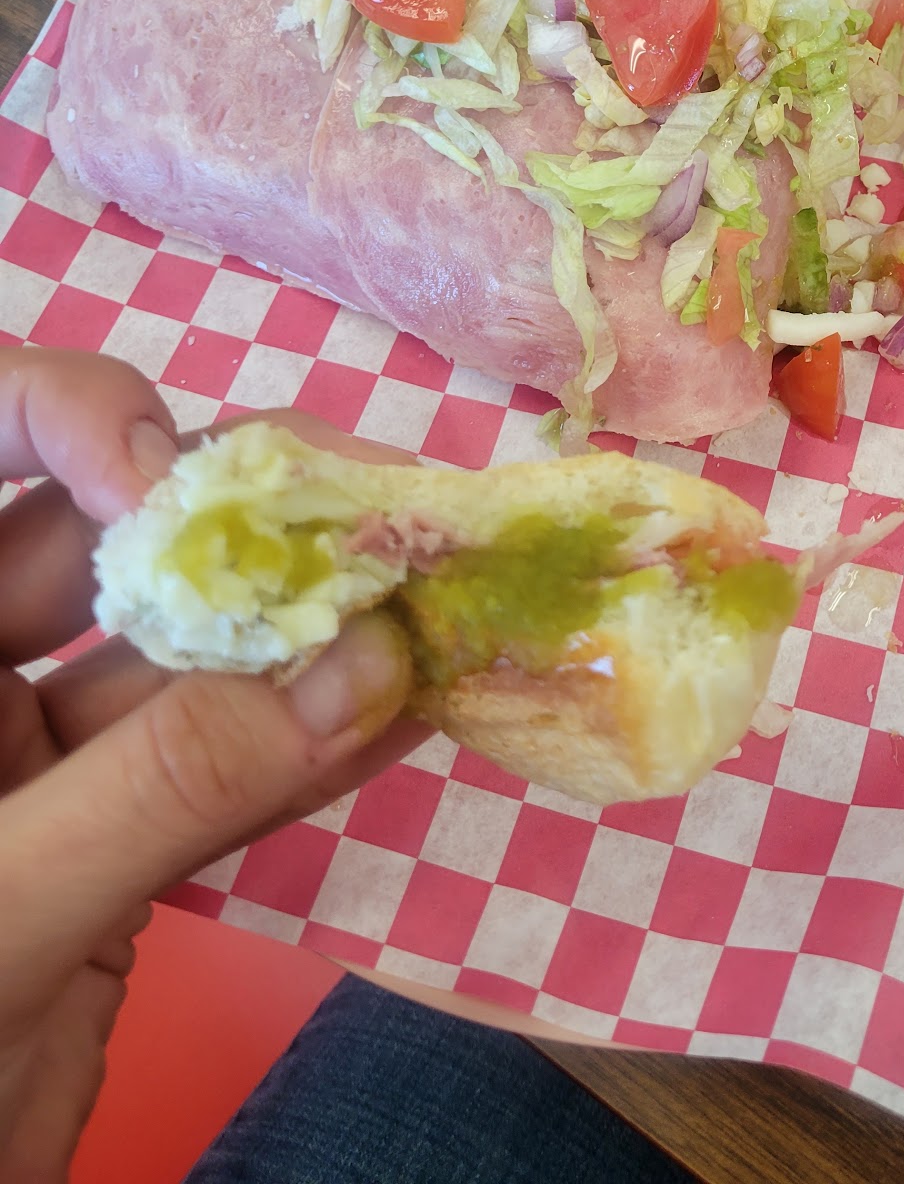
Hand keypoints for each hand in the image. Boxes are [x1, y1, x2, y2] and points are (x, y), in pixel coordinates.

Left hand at [0, 348, 424, 1183]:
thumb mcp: (2, 915)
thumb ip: (168, 786)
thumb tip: (367, 664)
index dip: (72, 417)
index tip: (186, 487)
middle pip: (101, 535)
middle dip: (238, 522)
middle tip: (384, 517)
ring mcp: (31, 761)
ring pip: (178, 653)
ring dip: (302, 633)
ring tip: (431, 596)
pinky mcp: (109, 845)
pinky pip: (216, 767)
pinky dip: (309, 742)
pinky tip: (406, 711)